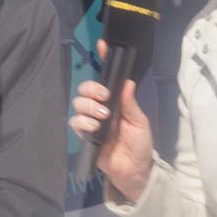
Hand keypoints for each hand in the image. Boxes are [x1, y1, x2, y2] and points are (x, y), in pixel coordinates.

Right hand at [68, 41, 154, 201]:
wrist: (135, 171)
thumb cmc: (140, 145)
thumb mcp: (140, 122)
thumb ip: (130, 103)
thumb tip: (126, 82)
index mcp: (117, 101)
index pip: (108, 77)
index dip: (104, 60)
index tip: (102, 45)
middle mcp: (102, 107)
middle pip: (86, 88)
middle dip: (92, 89)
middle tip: (105, 98)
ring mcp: (92, 121)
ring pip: (78, 103)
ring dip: (89, 106)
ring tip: (103, 117)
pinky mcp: (85, 135)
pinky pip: (76, 122)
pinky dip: (83, 122)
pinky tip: (94, 128)